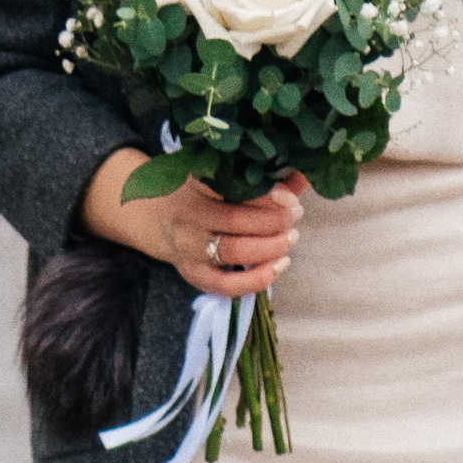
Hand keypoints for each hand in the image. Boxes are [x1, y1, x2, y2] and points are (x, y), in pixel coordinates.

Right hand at [79, 149, 305, 298]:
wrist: (160, 220)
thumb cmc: (202, 193)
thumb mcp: (222, 177)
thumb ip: (262, 177)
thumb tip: (302, 177)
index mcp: (193, 183)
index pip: (231, 187)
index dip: (265, 194)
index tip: (290, 196)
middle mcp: (186, 215)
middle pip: (237, 221)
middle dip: (274, 221)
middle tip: (295, 215)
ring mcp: (187, 248)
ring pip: (235, 251)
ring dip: (271, 246)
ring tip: (291, 237)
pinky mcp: (192, 274)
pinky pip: (227, 285)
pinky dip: (258, 278)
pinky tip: (280, 265)